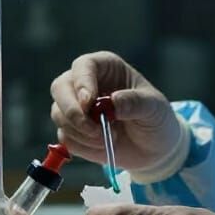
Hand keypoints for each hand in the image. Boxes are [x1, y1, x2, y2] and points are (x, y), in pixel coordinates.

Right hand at [49, 51, 180, 170]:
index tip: (89, 102)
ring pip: (59, 115)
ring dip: (82, 132)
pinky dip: (83, 146)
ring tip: (111, 138)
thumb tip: (114, 102)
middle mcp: (85, 83)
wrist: (154, 148)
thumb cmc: (155, 118)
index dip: (82, 82)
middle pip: (60, 88)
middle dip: (72, 111)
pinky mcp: (72, 130)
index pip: (83, 66)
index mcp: (105, 67)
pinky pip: (65, 138)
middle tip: (93, 129)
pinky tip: (103, 145)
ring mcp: (75, 107)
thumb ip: (135, 103)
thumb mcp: (154, 108)